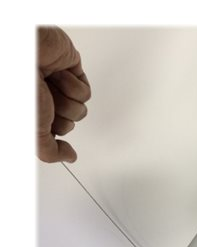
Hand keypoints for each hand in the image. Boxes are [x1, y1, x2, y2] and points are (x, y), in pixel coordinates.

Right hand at [37, 26, 90, 162]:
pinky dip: (73, 86)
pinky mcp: (71, 70)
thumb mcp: (32, 130)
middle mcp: (41, 100)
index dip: (50, 130)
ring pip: (80, 110)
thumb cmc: (21, 85)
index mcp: (30, 113)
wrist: (24, 49)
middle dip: (58, 115)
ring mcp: (56, 86)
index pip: (51, 135)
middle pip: (67, 124)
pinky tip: (57, 75)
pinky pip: (85, 93)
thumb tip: (69, 158)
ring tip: (47, 85)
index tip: (43, 121)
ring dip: (65, 100)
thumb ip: (49, 151)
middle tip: (42, 99)